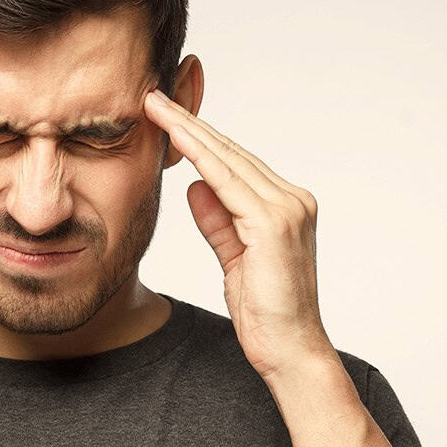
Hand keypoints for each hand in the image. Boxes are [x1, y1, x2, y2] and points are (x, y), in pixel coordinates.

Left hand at [144, 89, 333, 378]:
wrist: (290, 351)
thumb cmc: (266, 312)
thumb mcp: (234, 259)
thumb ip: (218, 221)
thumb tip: (195, 185)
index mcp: (285, 206)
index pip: (234, 162)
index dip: (199, 137)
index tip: (167, 115)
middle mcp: (292, 199)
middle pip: (230, 151)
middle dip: (189, 122)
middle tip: (154, 95)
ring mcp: (287, 209)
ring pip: (227, 159)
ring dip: (188, 130)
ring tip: (156, 106)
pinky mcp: (275, 224)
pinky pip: (228, 181)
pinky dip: (201, 157)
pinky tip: (176, 139)